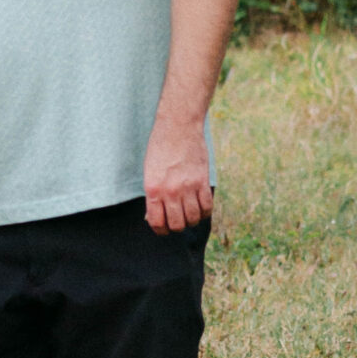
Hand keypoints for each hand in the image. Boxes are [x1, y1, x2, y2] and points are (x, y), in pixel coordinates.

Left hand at [144, 117, 211, 235]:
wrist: (178, 127)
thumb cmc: (160, 147)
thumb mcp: (149, 171)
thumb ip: (153, 193)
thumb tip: (154, 215)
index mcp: (153, 189)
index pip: (157, 222)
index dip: (160, 230)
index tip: (163, 229)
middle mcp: (171, 191)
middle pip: (177, 225)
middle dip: (176, 227)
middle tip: (177, 221)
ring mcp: (188, 187)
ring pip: (194, 219)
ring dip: (192, 220)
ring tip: (189, 214)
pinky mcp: (203, 182)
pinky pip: (207, 207)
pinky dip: (205, 212)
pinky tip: (201, 207)